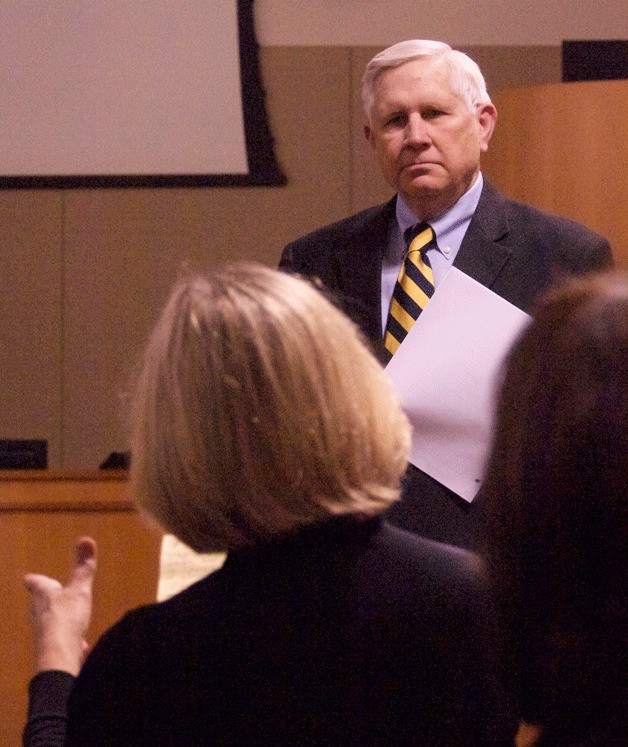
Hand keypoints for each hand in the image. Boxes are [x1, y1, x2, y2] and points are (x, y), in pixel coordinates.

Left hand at [24, 537, 96, 675]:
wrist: (59, 656)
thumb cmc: (66, 617)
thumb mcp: (80, 589)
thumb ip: (84, 567)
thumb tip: (86, 538)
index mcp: (42, 593)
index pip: (34, 582)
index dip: (35, 579)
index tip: (31, 578)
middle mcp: (37, 611)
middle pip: (38, 601)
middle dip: (47, 597)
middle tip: (54, 593)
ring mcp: (42, 631)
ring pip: (48, 620)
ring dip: (57, 617)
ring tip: (68, 615)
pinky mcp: (50, 647)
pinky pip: (59, 638)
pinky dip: (67, 637)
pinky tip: (79, 643)